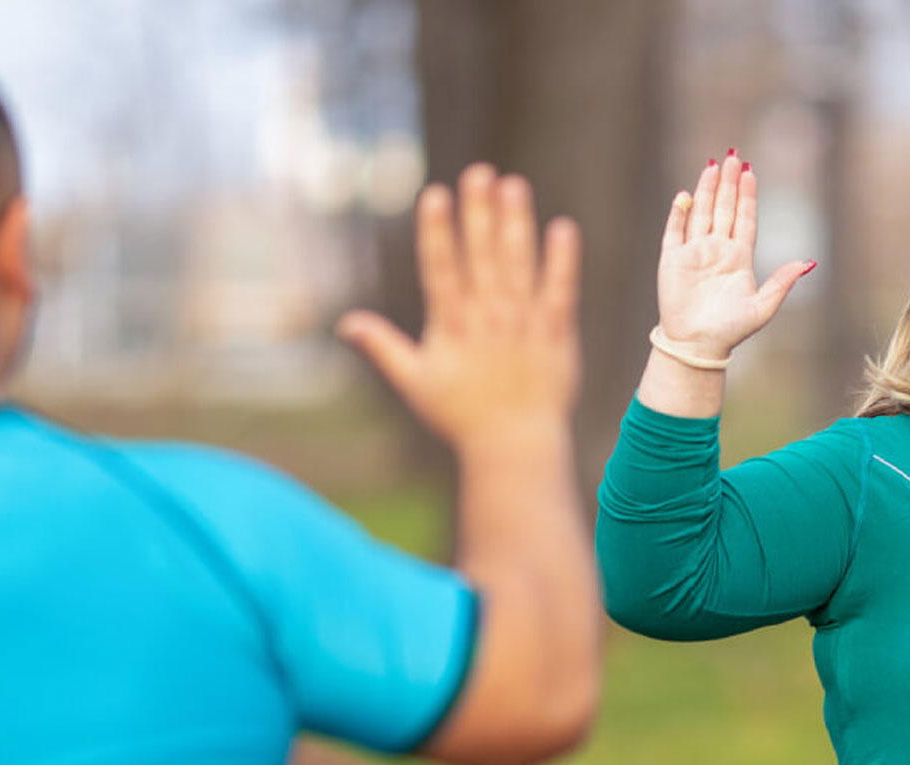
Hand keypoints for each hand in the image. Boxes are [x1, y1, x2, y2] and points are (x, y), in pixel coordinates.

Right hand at [338, 164, 580, 457]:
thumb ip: (383, 347)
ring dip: (516, 224)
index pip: (441, 269)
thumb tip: (345, 323)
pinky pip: (560, 291)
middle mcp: (487, 319)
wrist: (514, 446)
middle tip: (479, 172)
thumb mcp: (414, 382)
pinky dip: (563, 261)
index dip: (439, 231)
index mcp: (452, 326)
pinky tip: (563, 228)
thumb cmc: (460, 416)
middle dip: (479, 213)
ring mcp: (523, 324)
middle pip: (482, 257)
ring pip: (519, 265)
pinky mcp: (555, 334)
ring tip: (513, 186)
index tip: (436, 195)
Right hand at [656, 152, 813, 358]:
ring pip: (701, 213)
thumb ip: (782, 283)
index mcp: (739, 258)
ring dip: (707, 190)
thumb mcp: (763, 308)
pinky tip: (685, 196)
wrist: (698, 346)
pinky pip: (674, 231)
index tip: (751, 172)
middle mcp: (717, 250)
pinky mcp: (672, 260)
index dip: (748, 196)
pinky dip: (679, 213)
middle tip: (734, 157)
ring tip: (713, 166)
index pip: (745, 219)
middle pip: (724, 209)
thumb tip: (808, 263)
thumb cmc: (731, 331)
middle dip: (729, 183)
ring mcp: (694, 253)